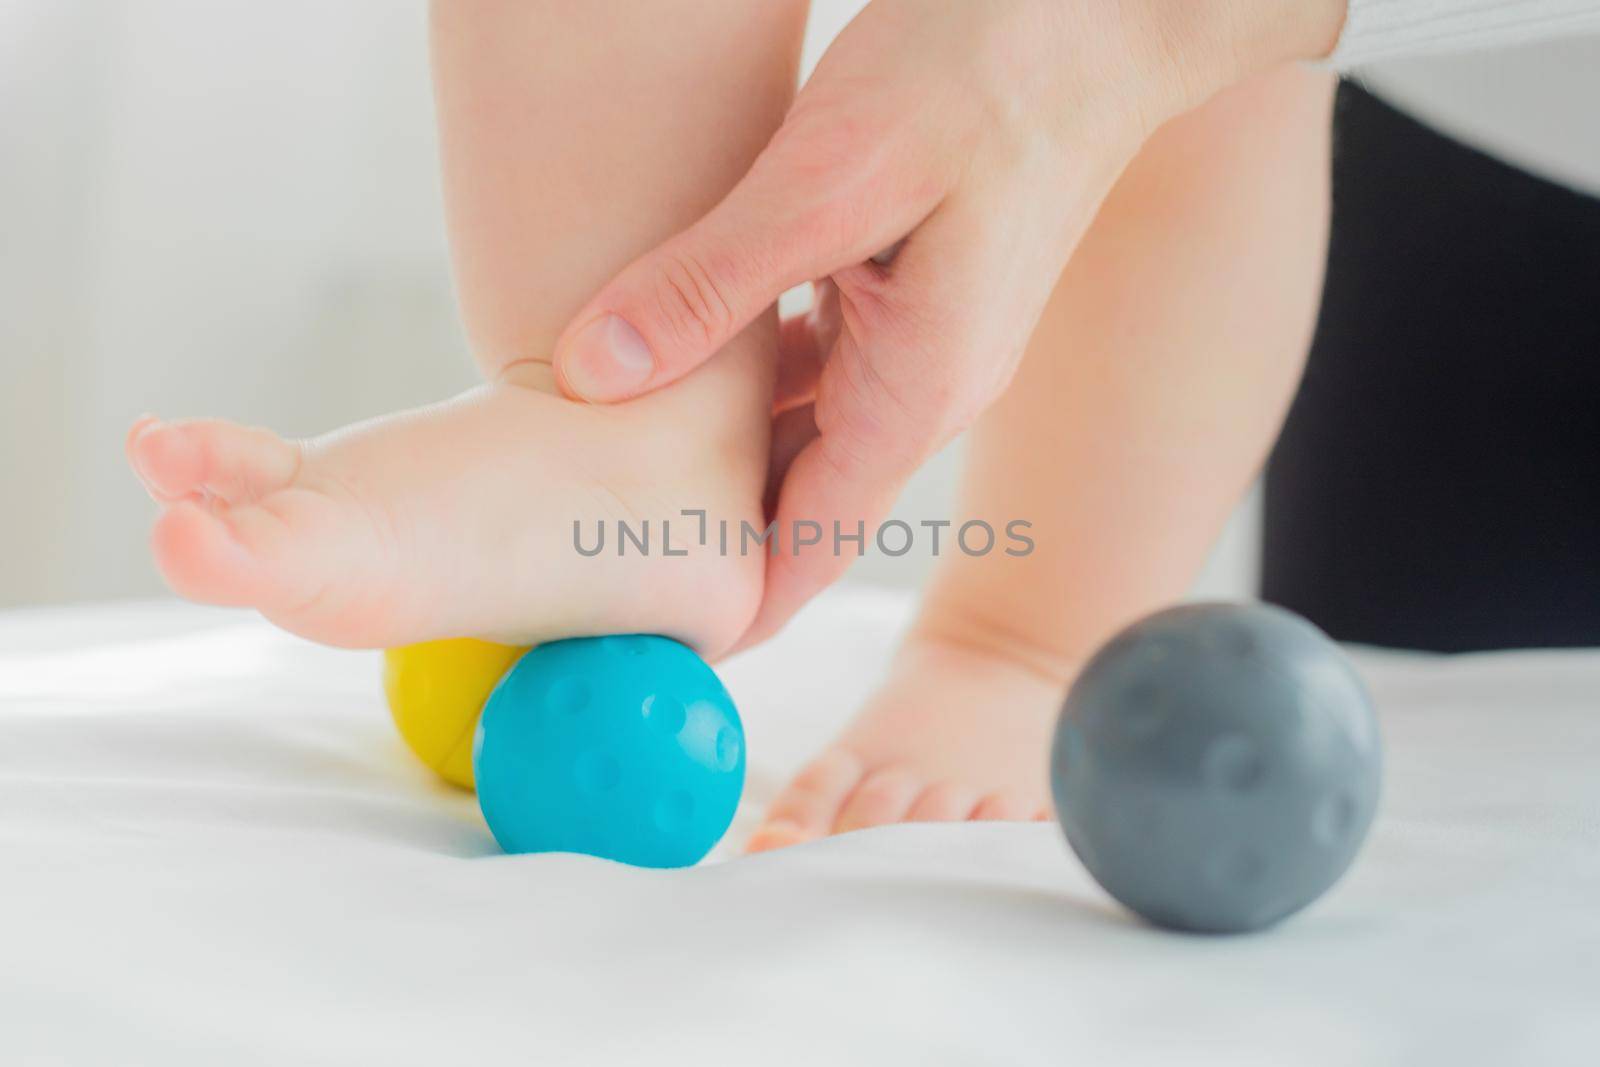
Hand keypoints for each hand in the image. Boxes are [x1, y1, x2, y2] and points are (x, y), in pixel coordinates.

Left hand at [551, 0, 1343, 643]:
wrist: (1101, 12)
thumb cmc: (984, 76)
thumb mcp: (826, 180)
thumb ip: (708, 284)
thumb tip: (592, 376)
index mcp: (914, 391)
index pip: (808, 547)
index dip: (727, 603)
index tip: (642, 637)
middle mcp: (925, 387)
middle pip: (800, 499)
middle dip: (707, 531)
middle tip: (600, 551)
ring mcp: (925, 338)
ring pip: (803, 429)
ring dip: (720, 450)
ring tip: (617, 466)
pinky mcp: (915, 287)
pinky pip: (818, 363)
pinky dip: (748, 375)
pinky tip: (681, 352)